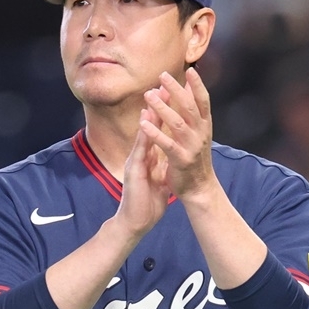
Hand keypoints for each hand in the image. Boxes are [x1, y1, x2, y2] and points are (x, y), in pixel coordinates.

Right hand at [116, 102, 169, 238]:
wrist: (135, 222)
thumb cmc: (147, 203)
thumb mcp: (157, 180)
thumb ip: (160, 167)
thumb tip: (168, 157)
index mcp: (149, 157)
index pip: (158, 132)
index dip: (167, 114)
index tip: (176, 97)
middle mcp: (141, 155)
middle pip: (151, 127)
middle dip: (160, 107)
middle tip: (166, 86)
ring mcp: (135, 161)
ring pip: (143, 134)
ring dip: (150, 116)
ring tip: (155, 96)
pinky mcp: (133, 170)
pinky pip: (139, 151)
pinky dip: (143, 137)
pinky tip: (146, 124)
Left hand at [139, 67, 214, 200]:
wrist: (200, 188)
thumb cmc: (195, 158)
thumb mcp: (198, 133)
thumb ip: (193, 113)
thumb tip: (190, 88)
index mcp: (205, 126)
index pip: (203, 101)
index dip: (197, 85)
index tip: (190, 70)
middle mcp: (201, 134)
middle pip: (189, 107)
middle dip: (176, 90)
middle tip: (162, 76)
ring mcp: (191, 146)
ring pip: (177, 123)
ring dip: (162, 108)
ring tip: (148, 95)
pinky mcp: (180, 159)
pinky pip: (166, 144)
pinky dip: (154, 132)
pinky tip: (143, 123)